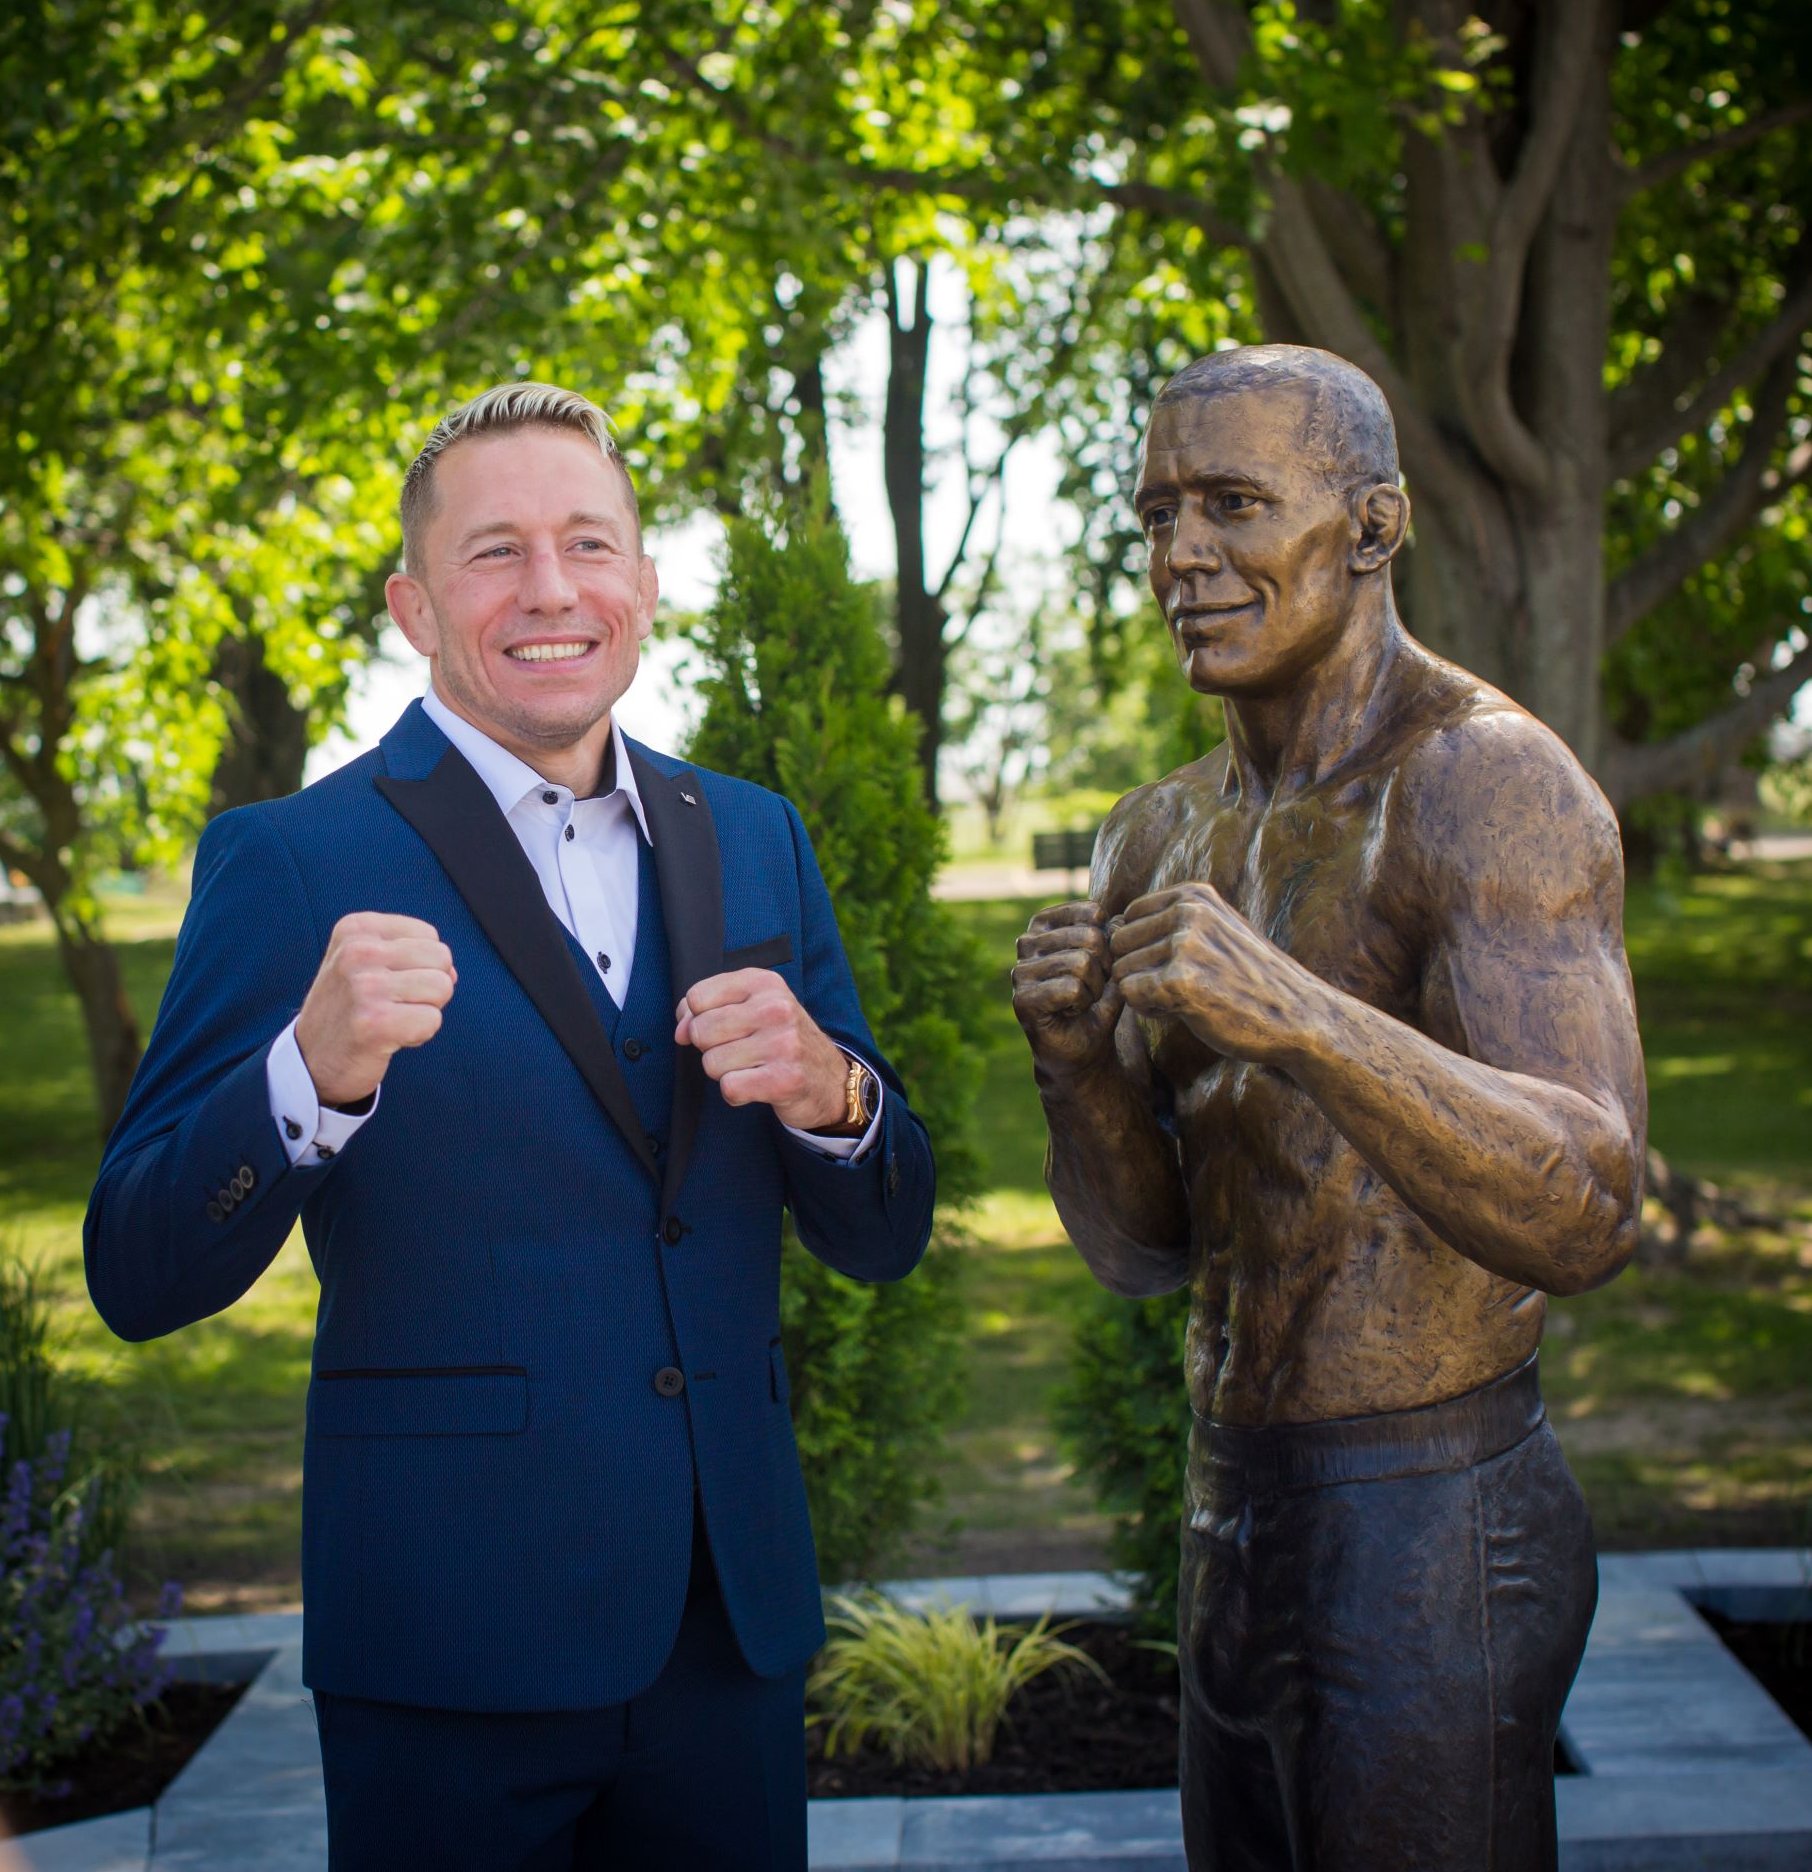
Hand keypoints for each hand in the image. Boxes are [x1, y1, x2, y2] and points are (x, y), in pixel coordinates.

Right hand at [295, 913, 455, 1107]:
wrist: (310, 1059)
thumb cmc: (349, 1008)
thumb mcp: (366, 962)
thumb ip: (413, 955)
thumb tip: (451, 972)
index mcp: (357, 929)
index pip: (428, 935)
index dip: (419, 965)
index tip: (385, 983)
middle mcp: (358, 951)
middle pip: (440, 958)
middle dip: (427, 987)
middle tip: (392, 1004)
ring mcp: (365, 986)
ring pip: (442, 987)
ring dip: (424, 1011)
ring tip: (391, 1019)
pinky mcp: (375, 1022)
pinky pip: (432, 1020)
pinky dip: (418, 1035)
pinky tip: (389, 1038)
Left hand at [675, 969, 847, 1128]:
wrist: (829, 1079)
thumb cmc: (781, 1040)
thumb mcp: (750, 1009)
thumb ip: (706, 1010)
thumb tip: (680, 1032)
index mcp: (764, 983)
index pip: (696, 997)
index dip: (698, 1018)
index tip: (722, 1028)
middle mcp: (776, 1007)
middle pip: (701, 1030)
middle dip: (712, 1048)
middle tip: (741, 1051)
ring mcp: (784, 1043)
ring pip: (712, 1062)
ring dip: (726, 1072)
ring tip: (753, 1068)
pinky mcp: (785, 1079)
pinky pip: (730, 1087)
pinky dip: (737, 1094)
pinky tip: (757, 1086)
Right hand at [1012, 901, 1123, 1076]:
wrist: (1084, 1049)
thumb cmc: (1097, 1002)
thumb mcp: (1112, 963)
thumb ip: (1115, 939)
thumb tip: (1117, 920)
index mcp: (1045, 924)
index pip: (1091, 912)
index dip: (1110, 943)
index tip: (1102, 966)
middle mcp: (1027, 942)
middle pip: (1090, 937)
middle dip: (1104, 969)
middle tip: (1093, 989)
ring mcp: (1021, 970)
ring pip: (1081, 963)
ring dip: (1094, 990)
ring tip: (1082, 1001)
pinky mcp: (1023, 999)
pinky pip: (1072, 988)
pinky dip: (1083, 1004)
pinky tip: (1071, 1012)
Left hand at [1109, 883, 1325, 1062]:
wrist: (1297, 1016)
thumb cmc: (1250, 979)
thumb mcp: (1216, 930)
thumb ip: (1169, 922)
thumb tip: (1109, 924)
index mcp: (1194, 895)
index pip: (1128, 916)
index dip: (1141, 948)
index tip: (1174, 966)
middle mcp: (1188, 912)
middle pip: (1119, 943)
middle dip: (1138, 970)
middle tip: (1174, 989)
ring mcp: (1185, 944)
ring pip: (1121, 970)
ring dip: (1144, 993)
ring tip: (1183, 999)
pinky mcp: (1181, 981)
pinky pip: (1130, 994)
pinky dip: (1148, 1009)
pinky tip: (1180, 1011)